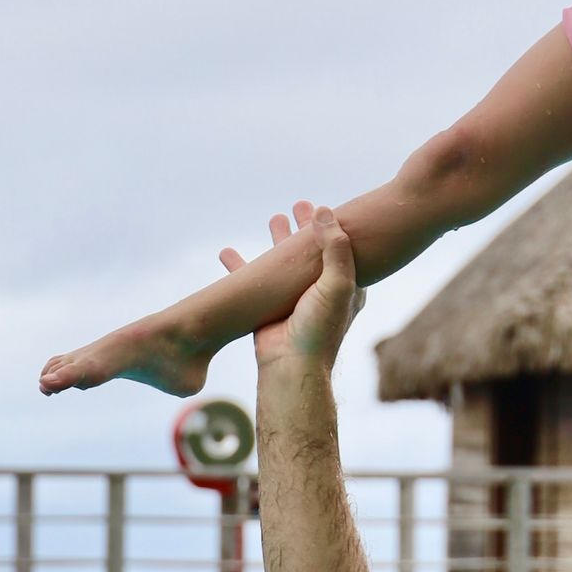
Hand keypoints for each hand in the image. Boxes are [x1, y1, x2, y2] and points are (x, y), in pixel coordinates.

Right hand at [222, 206, 362, 366]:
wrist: (291, 368)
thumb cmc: (319, 329)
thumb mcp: (337, 284)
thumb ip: (334, 248)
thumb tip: (324, 210)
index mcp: (345, 286)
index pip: (340, 248)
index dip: (333, 226)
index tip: (324, 204)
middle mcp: (322, 292)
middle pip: (312, 252)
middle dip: (305, 229)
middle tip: (297, 204)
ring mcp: (295, 300)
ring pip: (285, 263)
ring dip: (277, 242)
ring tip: (273, 216)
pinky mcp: (270, 308)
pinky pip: (255, 280)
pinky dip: (242, 266)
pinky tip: (227, 253)